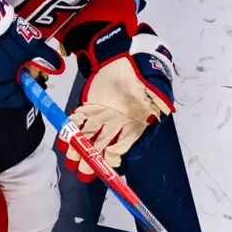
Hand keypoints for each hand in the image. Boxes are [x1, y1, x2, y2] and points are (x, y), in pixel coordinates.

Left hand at [62, 30, 174, 180]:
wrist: (128, 60)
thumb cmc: (145, 80)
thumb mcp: (158, 94)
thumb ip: (160, 103)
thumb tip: (167, 110)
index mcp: (132, 127)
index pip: (121, 148)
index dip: (113, 158)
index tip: (108, 164)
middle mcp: (115, 126)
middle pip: (101, 147)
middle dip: (91, 160)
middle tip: (82, 172)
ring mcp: (100, 117)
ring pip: (87, 137)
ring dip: (78, 150)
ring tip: (71, 160)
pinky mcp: (88, 106)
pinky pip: (77, 120)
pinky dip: (70, 130)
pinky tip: (64, 139)